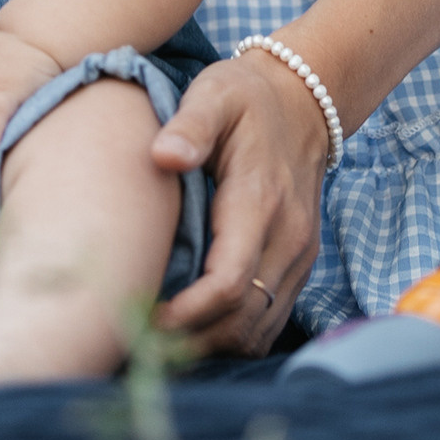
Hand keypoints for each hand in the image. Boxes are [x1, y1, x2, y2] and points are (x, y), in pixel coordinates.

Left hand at [150, 51, 329, 355]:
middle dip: (190, 340)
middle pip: (242, 320)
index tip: (141, 317)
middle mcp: (288, 238)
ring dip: (210, 344)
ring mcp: (298, 256)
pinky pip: (269, 321)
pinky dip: (231, 334)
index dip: (185, 313)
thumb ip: (190, 123)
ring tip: (158, 340)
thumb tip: (163, 155)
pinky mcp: (299, 265)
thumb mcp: (215, 95)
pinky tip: (193, 328)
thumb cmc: (245, 99)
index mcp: (260, 203)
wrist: (303, 102)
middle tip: (136, 339)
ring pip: (258, 330)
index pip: (228, 283)